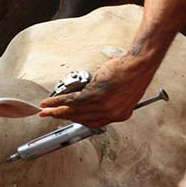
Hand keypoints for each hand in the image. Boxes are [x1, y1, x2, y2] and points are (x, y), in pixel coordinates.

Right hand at [39, 54, 157, 127]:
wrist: (139, 64)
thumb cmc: (132, 72)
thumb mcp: (120, 92)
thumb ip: (106, 101)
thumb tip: (88, 100)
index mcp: (118, 115)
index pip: (92, 122)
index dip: (76, 119)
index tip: (65, 117)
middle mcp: (111, 113)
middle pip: (80, 118)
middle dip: (62, 116)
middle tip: (49, 115)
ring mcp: (103, 106)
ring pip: (74, 110)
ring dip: (57, 110)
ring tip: (46, 109)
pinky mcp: (96, 96)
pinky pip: (73, 101)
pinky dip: (60, 101)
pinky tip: (52, 101)